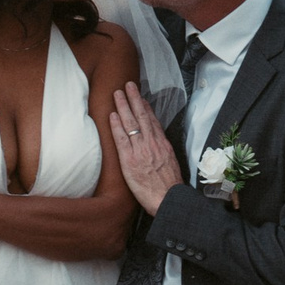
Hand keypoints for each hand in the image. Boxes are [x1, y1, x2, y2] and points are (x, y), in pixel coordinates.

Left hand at [110, 83, 183, 215]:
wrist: (168, 199)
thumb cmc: (170, 188)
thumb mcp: (172, 165)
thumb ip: (164, 153)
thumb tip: (159, 147)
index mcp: (163, 145)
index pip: (153, 122)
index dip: (146, 108)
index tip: (141, 98)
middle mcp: (152, 144)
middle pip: (142, 116)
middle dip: (135, 99)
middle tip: (128, 85)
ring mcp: (141, 150)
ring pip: (131, 123)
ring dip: (124, 106)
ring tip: (118, 93)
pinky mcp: (130, 159)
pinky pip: (122, 138)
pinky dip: (116, 125)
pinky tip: (112, 114)